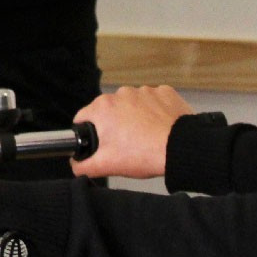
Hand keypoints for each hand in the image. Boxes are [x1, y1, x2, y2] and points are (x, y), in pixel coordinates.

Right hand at [71, 85, 191, 180]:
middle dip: (113, 125)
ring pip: (131, 105)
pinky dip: (154, 112)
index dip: (87, 133)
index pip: (83, 117)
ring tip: (144, 137)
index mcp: (103, 107)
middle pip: (108, 111)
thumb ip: (83, 166)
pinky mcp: (164, 92)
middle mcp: (121, 93)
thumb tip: (75, 165)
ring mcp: (144, 91)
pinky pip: (153, 102)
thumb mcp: (107, 166)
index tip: (98, 144)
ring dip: (134, 117)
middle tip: (124, 145)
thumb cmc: (144, 154)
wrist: (180, 148)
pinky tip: (158, 128)